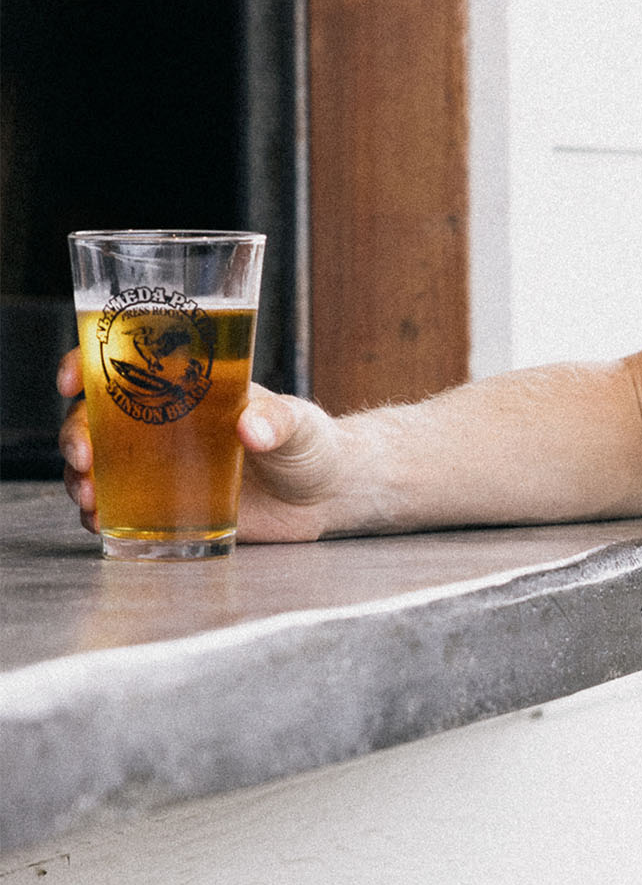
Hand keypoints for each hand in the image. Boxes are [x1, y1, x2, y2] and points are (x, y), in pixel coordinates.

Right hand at [58, 348, 347, 541]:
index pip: (120, 363)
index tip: (71, 381)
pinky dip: (97, 514)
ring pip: (95, 465)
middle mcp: (160, 423)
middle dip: (74, 433)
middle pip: (92, 417)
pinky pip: (115, 508)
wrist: (326, 496)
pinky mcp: (165, 506)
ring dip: (78, 477)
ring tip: (88, 496)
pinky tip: (98, 521)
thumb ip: (277, 420)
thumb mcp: (298, 424)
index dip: (84, 364)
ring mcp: (158, 466)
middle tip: (83, 455)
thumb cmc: (312, 444)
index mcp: (184, 387)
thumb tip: (251, 426)